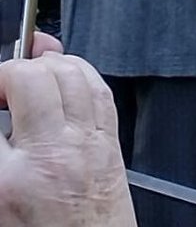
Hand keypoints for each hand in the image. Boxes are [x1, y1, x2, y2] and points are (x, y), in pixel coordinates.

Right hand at [0, 51, 136, 225]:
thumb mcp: (1, 205)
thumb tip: (4, 131)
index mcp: (9, 183)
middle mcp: (51, 156)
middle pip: (29, 79)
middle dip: (8, 73)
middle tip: (0, 88)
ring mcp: (86, 144)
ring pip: (67, 73)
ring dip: (44, 65)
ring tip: (29, 76)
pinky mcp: (111, 143)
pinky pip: (98, 88)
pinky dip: (78, 72)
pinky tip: (64, 77)